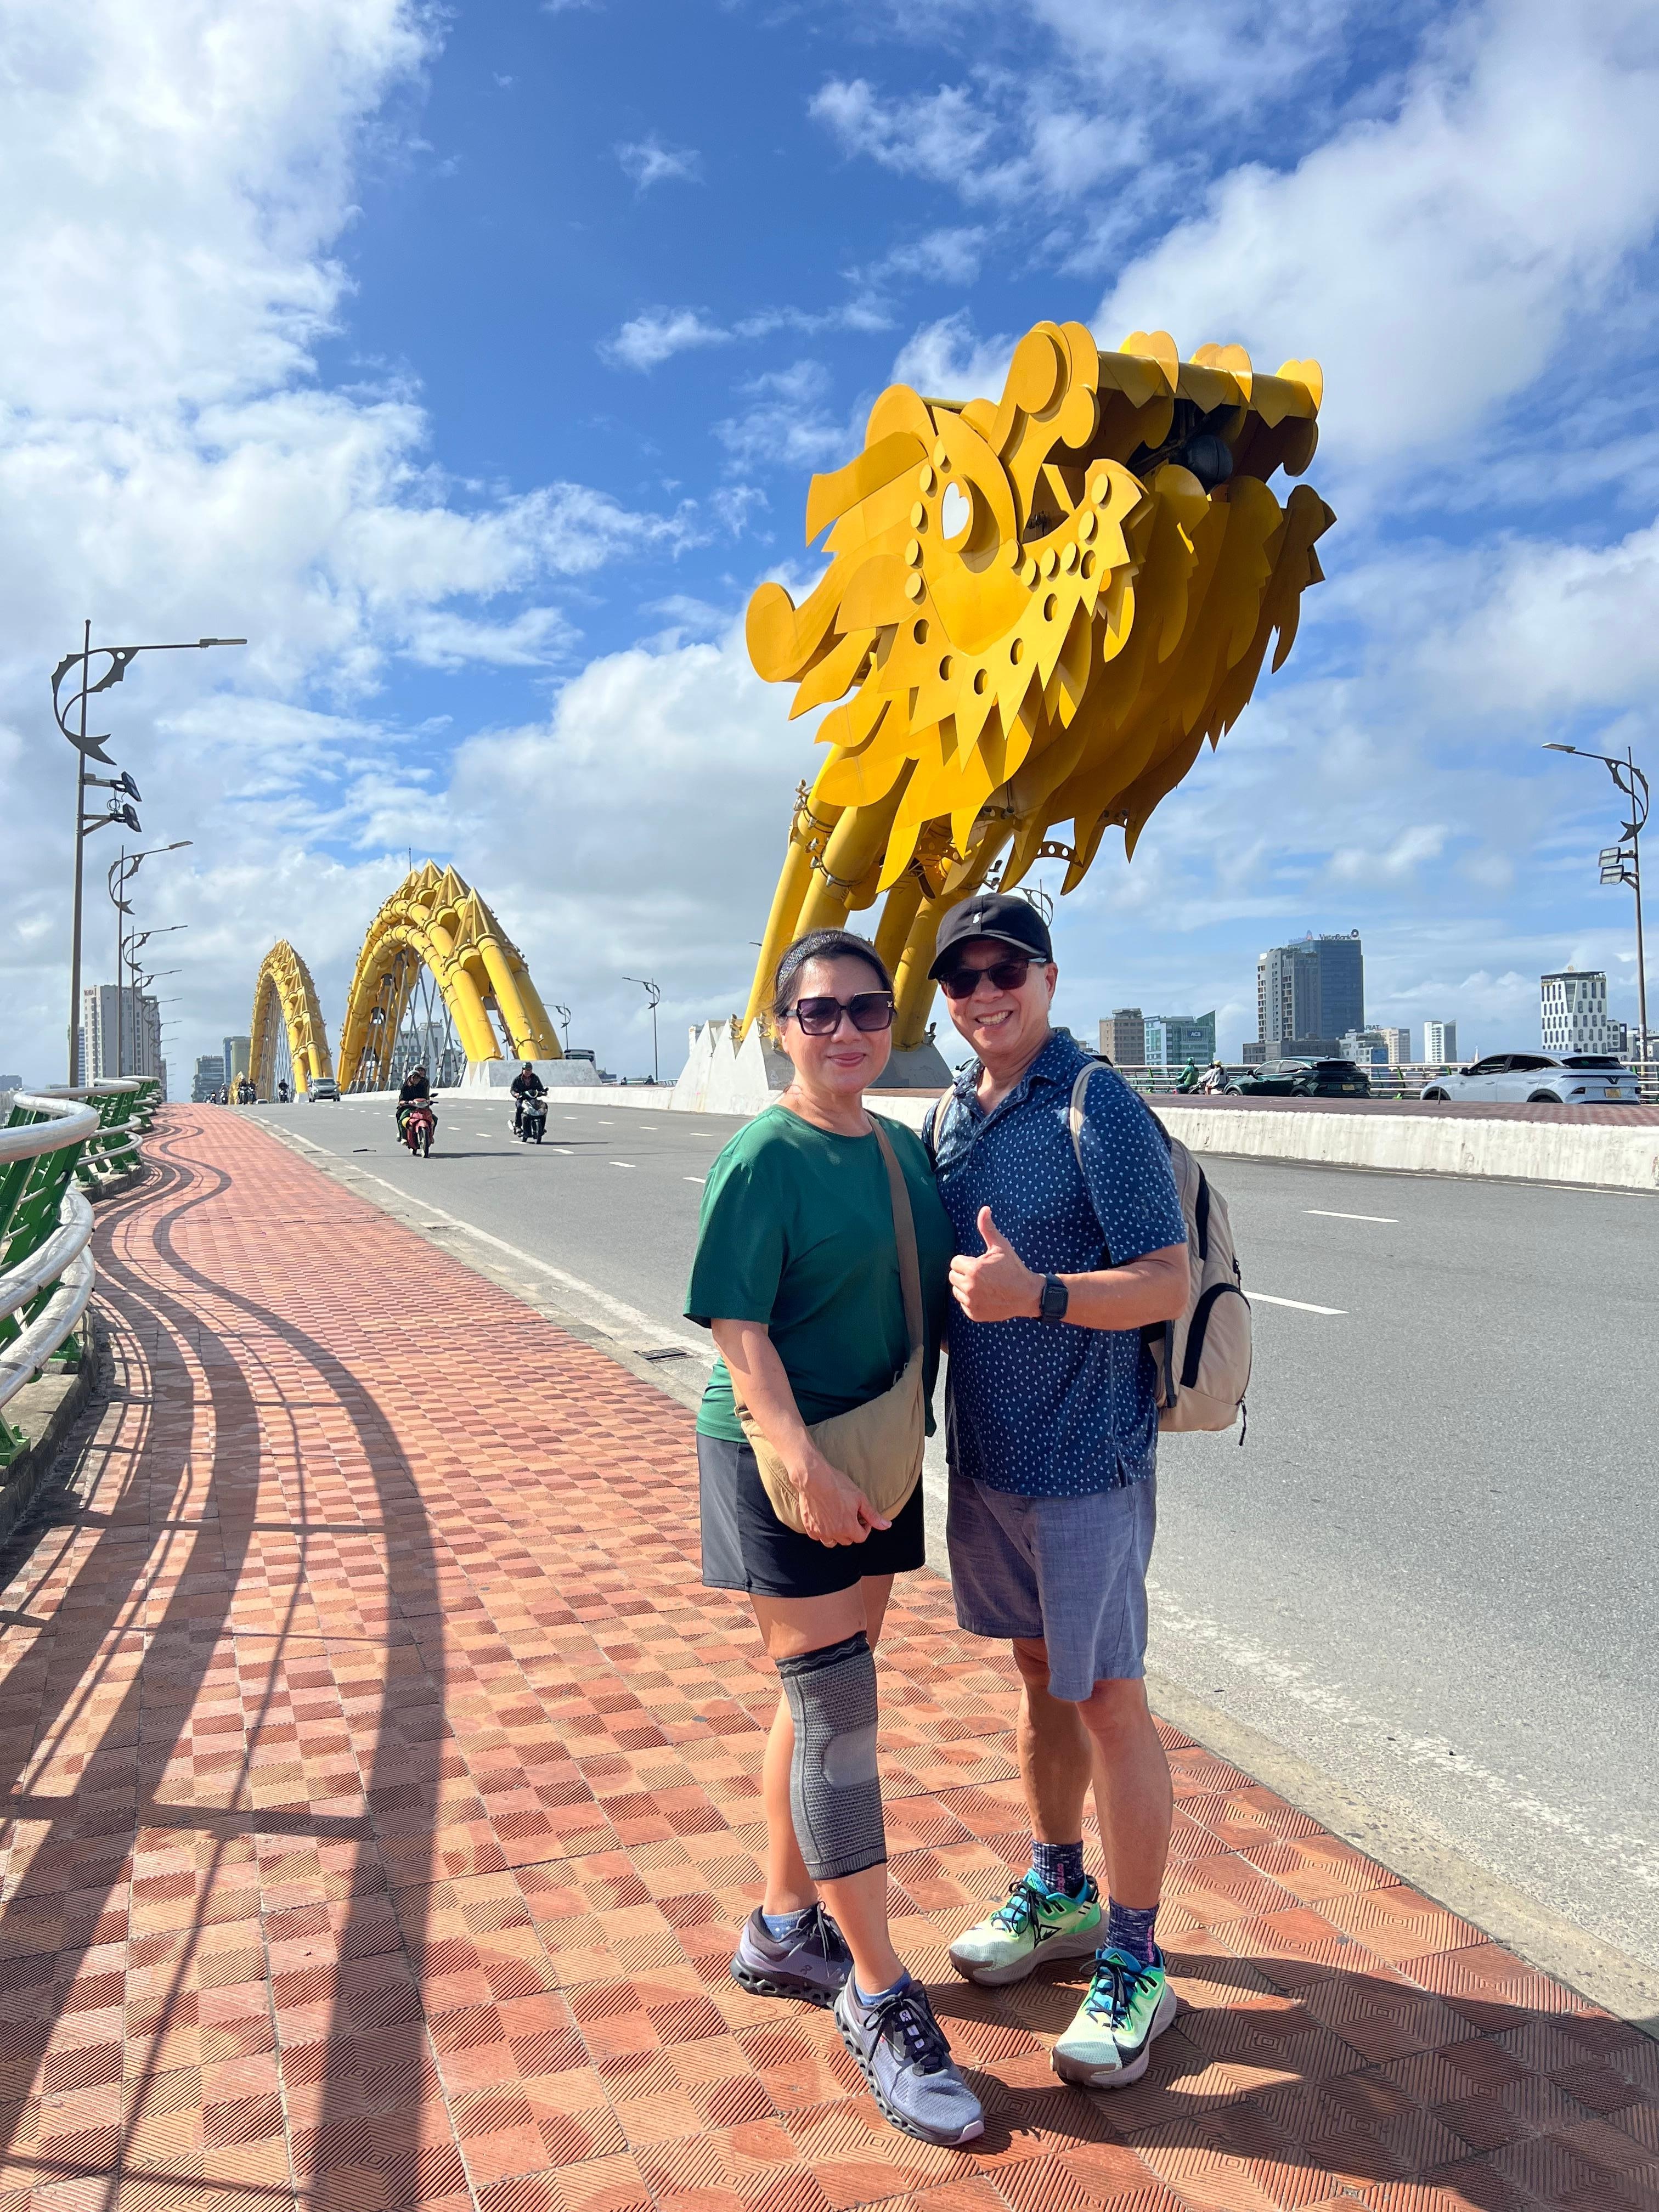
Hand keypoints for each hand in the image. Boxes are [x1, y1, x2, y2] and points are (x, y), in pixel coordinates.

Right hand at [789, 1445, 889, 1545]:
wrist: (814, 1478)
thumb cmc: (838, 1485)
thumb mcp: (860, 1498)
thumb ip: (872, 1515)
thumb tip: (887, 1526)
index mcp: (848, 1527)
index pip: (861, 1538)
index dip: (865, 1528)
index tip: (862, 1518)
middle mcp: (834, 1533)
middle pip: (847, 1541)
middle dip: (851, 1531)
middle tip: (850, 1517)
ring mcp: (820, 1531)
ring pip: (831, 1542)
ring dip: (837, 1535)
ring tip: (837, 1521)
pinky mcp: (809, 1527)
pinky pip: (818, 1537)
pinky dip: (822, 1532)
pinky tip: (824, 1520)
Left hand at [950, 1206, 1042, 1321]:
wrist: (1027, 1294)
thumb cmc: (1013, 1268)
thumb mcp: (1001, 1247)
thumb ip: (988, 1229)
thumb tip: (984, 1209)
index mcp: (973, 1269)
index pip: (955, 1262)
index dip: (967, 1261)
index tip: (981, 1264)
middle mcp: (969, 1287)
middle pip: (953, 1276)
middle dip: (964, 1273)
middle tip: (983, 1275)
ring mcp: (971, 1302)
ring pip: (956, 1291)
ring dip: (966, 1287)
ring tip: (985, 1286)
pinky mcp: (974, 1314)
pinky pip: (964, 1304)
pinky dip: (971, 1301)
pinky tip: (986, 1297)